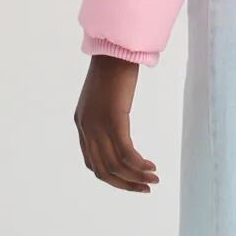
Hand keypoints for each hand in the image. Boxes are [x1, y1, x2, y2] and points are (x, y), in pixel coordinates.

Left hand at [74, 55, 158, 192]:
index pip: (92, 162)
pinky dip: (139, 165)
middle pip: (103, 170)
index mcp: (82, 123)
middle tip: (144, 188)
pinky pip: (127, 153)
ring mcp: (98, 125)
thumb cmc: (114, 66)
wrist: (116, 47)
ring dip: (135, 177)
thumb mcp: (105, 95)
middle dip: (125, 184)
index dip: (111, 177)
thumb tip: (119, 127)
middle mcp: (87, 128)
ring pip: (116, 165)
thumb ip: (107, 114)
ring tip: (153, 179)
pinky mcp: (114, 120)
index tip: (130, 180)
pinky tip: (150, 167)